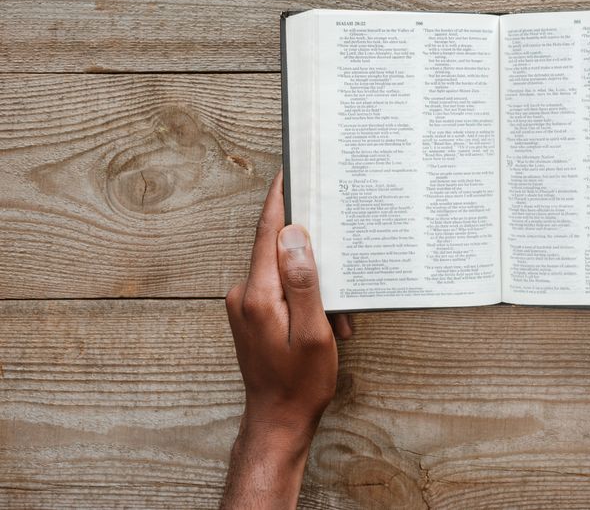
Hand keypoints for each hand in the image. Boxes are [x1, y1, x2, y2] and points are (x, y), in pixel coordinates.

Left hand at [220, 170, 349, 508]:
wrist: (277, 421)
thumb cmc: (300, 383)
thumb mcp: (312, 332)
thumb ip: (303, 282)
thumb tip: (295, 236)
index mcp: (258, 294)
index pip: (267, 234)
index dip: (279, 201)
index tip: (286, 173)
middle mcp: (245, 294)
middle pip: (279, 251)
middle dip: (314, 256)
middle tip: (340, 253)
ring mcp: (246, 305)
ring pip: (286, 274)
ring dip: (315, 287)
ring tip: (336, 319)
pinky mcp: (252, 315)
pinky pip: (282, 291)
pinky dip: (306, 300)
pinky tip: (325, 324)